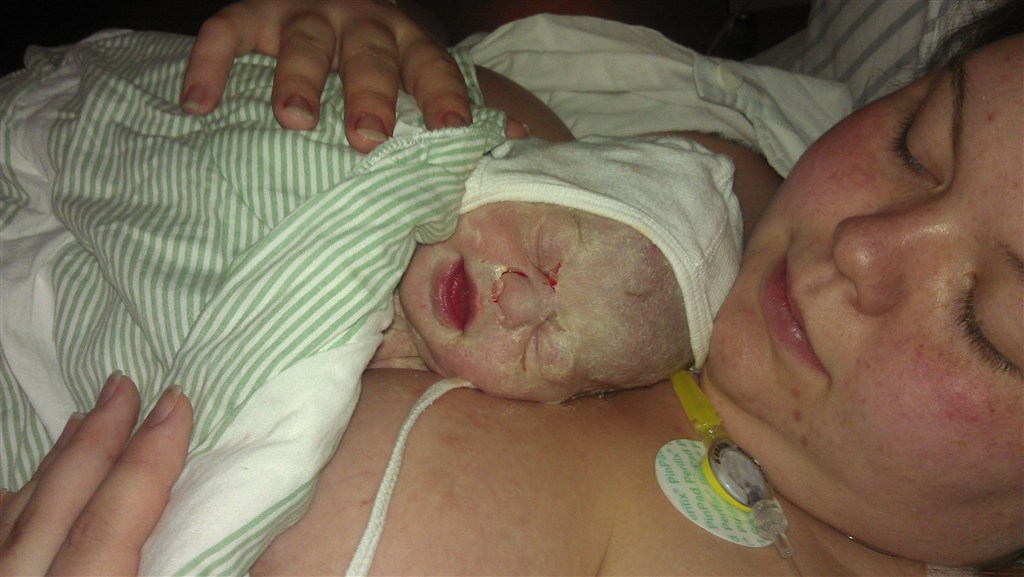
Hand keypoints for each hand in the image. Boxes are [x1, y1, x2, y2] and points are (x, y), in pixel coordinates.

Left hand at [0, 372, 191, 575]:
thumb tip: (281, 531)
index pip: (109, 523)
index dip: (146, 462)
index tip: (175, 403)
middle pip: (57, 508)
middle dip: (95, 440)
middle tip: (123, 384)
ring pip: (17, 522)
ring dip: (55, 465)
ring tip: (80, 418)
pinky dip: (11, 510)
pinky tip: (16, 491)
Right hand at [180, 0, 472, 152]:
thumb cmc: (380, 53)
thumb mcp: (416, 68)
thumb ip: (457, 101)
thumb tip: (520, 138)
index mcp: (405, 39)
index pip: (431, 64)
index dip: (444, 94)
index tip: (454, 130)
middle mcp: (358, 20)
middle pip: (368, 53)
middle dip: (369, 93)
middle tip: (367, 137)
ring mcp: (303, 12)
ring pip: (304, 39)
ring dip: (297, 76)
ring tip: (292, 118)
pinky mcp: (252, 12)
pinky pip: (227, 31)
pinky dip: (211, 63)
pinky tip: (197, 103)